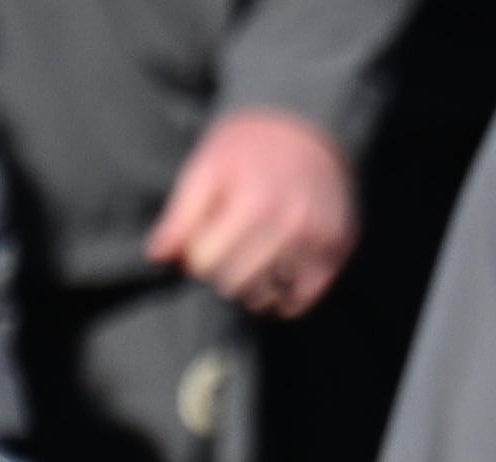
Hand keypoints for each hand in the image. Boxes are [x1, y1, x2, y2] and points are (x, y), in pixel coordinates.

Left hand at [145, 108, 357, 316]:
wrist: (306, 128)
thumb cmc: (247, 150)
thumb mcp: (206, 170)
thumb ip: (180, 216)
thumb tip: (158, 256)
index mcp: (253, 201)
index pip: (207, 264)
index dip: (196, 257)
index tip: (203, 243)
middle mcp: (291, 224)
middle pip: (236, 286)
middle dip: (222, 274)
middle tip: (226, 254)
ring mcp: (318, 239)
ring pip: (268, 298)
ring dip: (252, 288)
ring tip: (250, 263)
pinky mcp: (337, 249)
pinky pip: (301, 300)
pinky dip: (283, 297)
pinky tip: (274, 278)